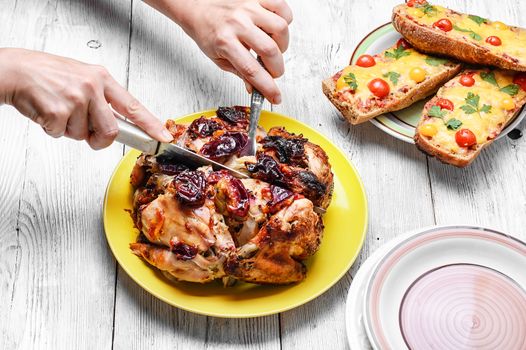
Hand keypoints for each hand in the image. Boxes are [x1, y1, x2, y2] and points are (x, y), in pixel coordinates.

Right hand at [0, 48, 172, 148]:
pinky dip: (53, 129)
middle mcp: (92, 87)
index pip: (133, 106)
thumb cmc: (47, 75)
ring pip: (84, 135)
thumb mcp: (82, 78)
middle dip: (99, 139)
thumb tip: (119, 124)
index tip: (163, 137)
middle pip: (111, 131)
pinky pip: (62, 135)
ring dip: (70, 131)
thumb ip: (102, 99)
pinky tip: (47, 112)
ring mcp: (76, 99)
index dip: (151, 125)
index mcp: (101, 78)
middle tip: (86, 131)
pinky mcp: (59, 111)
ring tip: (59, 110)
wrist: (15, 71)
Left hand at [145, 0, 292, 103]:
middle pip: (270, 50)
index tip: (275, 97)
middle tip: (272, 72)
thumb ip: (239, 72)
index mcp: (225, 42)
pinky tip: (274, 29)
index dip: (267, 88)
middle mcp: (237, 24)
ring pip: (280, 28)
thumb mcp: (218, 57)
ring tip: (273, 48)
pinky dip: (285, 20)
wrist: (195, 5)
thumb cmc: (206, 30)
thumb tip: (256, 88)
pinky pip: (281, 7)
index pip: (251, 71)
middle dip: (277, 69)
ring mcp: (248, 8)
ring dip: (282, 45)